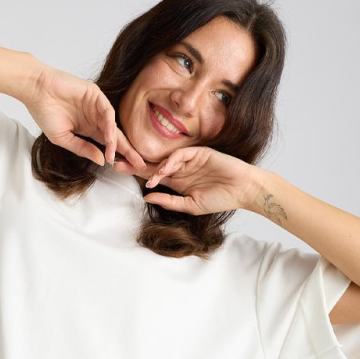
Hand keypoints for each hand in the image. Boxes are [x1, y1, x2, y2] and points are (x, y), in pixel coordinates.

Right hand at [23, 65, 145, 169]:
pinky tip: (110, 139)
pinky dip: (109, 126)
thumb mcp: (64, 139)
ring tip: (118, 156)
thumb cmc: (45, 113)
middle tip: (139, 165)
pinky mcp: (95, 94)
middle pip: (115, 137)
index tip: (129, 170)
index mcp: (89, 129)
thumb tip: (101, 160)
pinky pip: (107, 112)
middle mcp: (95, 118)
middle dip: (128, 151)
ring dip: (116, 142)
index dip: (119, 156)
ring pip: (113, 126)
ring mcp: (96, 106)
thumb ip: (83, 149)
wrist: (36, 91)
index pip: (108, 144)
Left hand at [114, 145, 259, 214]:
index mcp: (177, 182)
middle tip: (117, 162)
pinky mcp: (199, 153)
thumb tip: (147, 197)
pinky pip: (180, 155)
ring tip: (142, 175)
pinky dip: (170, 162)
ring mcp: (189, 160)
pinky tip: (163, 172)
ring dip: (153, 167)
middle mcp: (181, 170)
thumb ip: (169, 202)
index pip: (153, 176)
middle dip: (135, 164)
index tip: (119, 170)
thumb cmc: (219, 199)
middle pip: (154, 164)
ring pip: (165, 159)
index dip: (136, 172)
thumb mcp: (190, 206)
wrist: (242, 190)